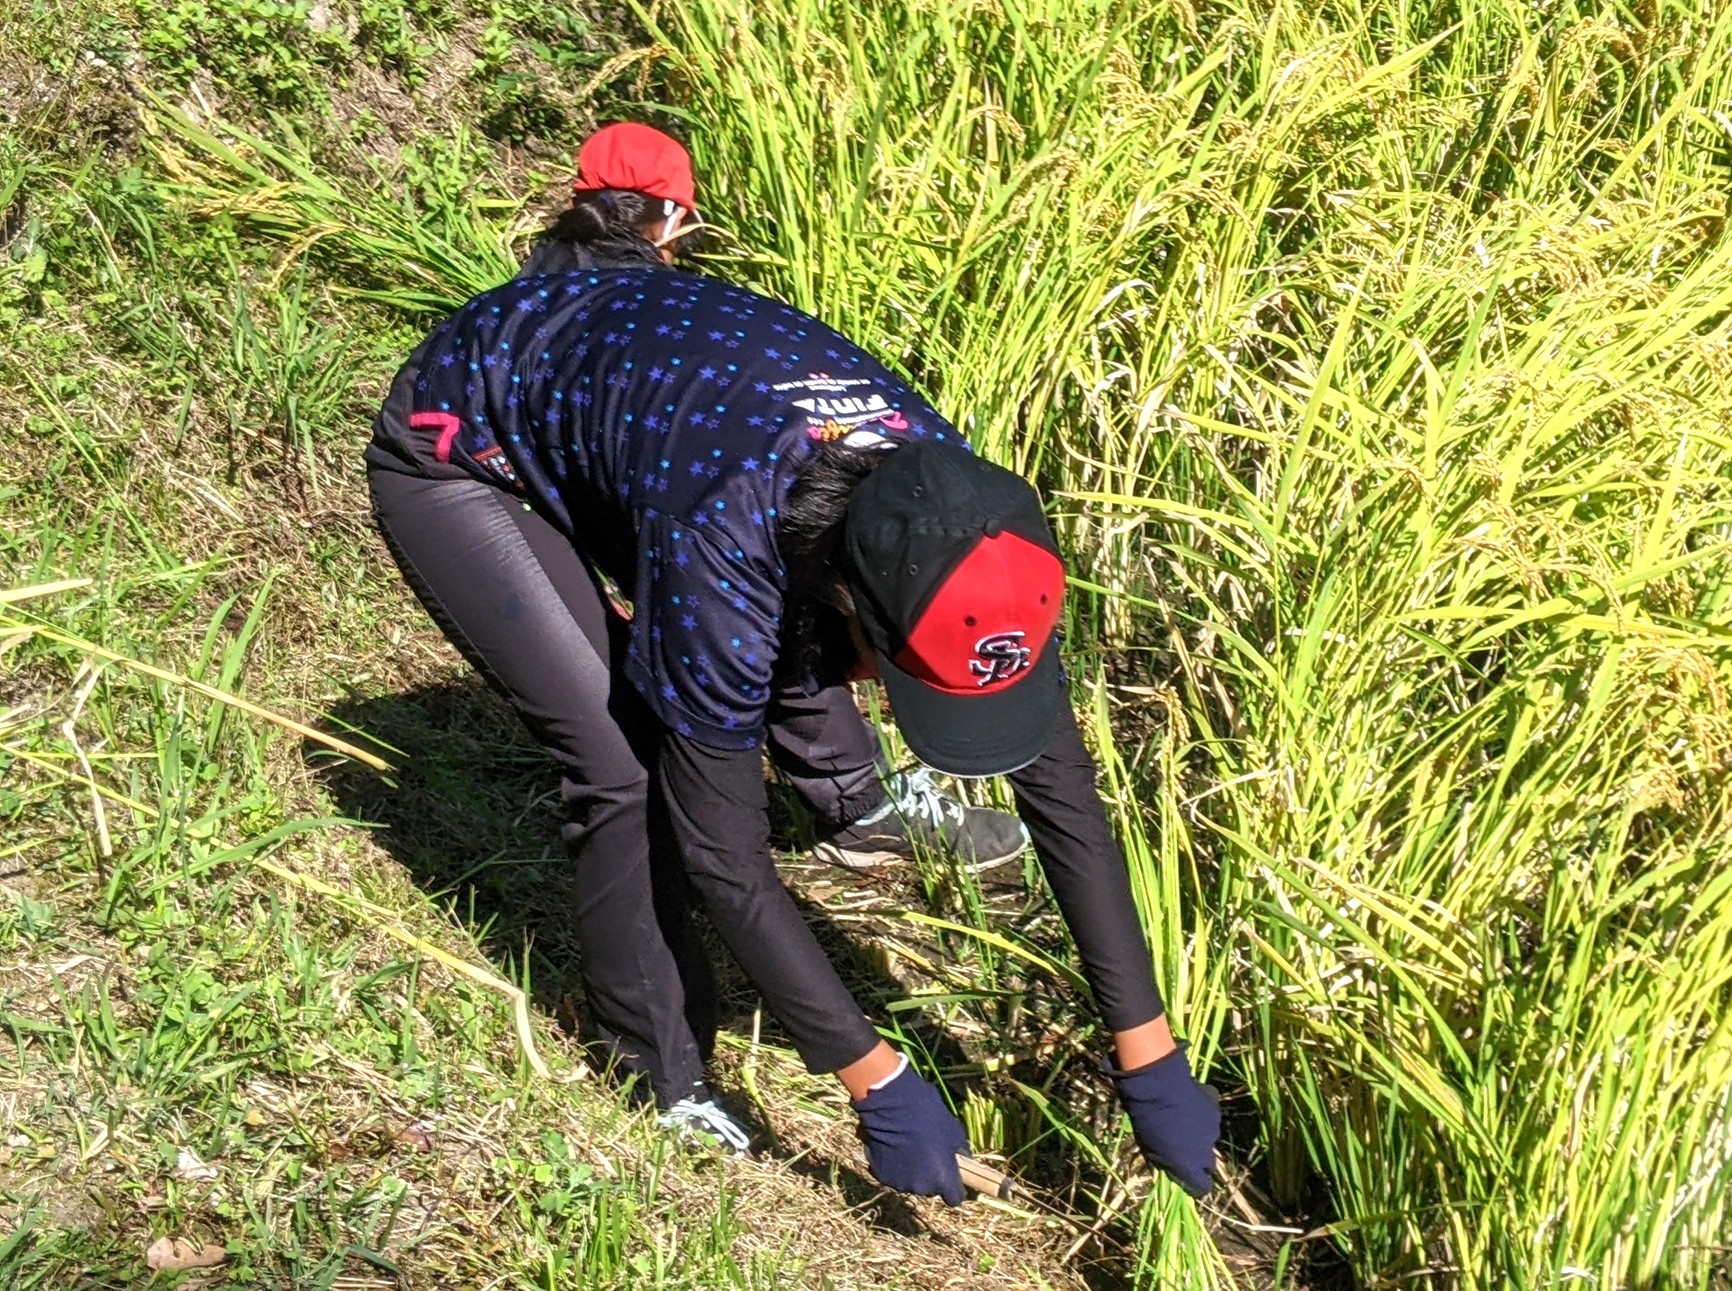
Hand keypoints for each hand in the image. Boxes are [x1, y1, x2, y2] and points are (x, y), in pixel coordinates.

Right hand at [851, 1056, 969, 1204]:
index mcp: (943, 1179)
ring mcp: (900, 1184)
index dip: (954, 1188)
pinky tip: (893, 1147)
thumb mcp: (952, 1130)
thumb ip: (958, 1151)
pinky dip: (894, 1166)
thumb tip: (959, 1159)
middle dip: (931, 1175)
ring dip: (912, 1171)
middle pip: (931, 1189)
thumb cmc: (927, 1114)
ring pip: (911, 1183)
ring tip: (908, 1147)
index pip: (954, 1198)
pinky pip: (893, 1176)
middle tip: (926, 1153)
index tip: (951, 1176)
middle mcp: (922, 1187)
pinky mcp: (881, 1177)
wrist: (890, 1104)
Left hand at [1106, 1045, 1220, 1195]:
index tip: (1186, 1175)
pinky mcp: (1215, 1110)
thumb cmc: (1146, 1122)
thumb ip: (1165, 1162)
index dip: (1195, 1183)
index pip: (1202, 1187)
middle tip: (1183, 1145)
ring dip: (1199, 1134)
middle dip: (1198, 1158)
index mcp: (1190, 1167)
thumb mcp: (1150, 1149)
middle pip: (1207, 1163)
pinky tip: (1188, 1103)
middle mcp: (1206, 1153)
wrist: (1158, 1088)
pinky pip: (1210, 1117)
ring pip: (1208, 1138)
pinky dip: (1202, 1114)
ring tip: (1182, 1119)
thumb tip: (1171, 1167)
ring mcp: (1213, 1130)